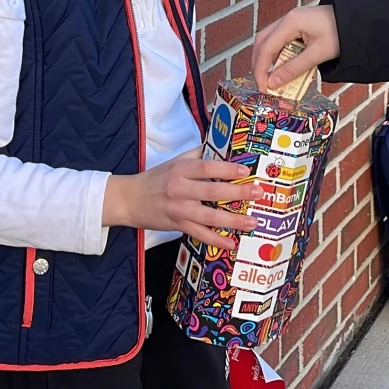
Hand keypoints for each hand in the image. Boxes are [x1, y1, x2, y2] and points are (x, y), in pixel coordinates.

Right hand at [102, 149, 261, 249]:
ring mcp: (179, 210)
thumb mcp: (175, 161)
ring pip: (209, 216)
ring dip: (232, 220)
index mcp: (181, 169)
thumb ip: (198, 154)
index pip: (206, 168)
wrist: (129, 200)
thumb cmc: (157, 178)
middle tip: (258, 193)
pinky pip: (199, 234)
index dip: (226, 169)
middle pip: (212, 191)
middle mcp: (180, 189)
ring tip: (252, 222)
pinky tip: (231, 242)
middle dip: (237, 193)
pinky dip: (215, 239)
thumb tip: (222, 146)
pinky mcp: (177, 226)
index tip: (246, 171)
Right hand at [252, 5, 339, 93]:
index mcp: (291, 22)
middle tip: (263, 84)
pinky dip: (279, 55)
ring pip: (270, 40)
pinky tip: (283, 68)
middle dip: (260, 64)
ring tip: (271, 79)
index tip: (263, 88)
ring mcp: (292, 20)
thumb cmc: (341, 34)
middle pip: (263, 41)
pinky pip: (281, 40)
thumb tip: (273, 83)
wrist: (361, 20)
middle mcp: (288, 18)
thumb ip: (294, 68)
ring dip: (268, 60)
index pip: (266, 48)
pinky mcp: (298, 25)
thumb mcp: (318, 54)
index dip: (261, 70)